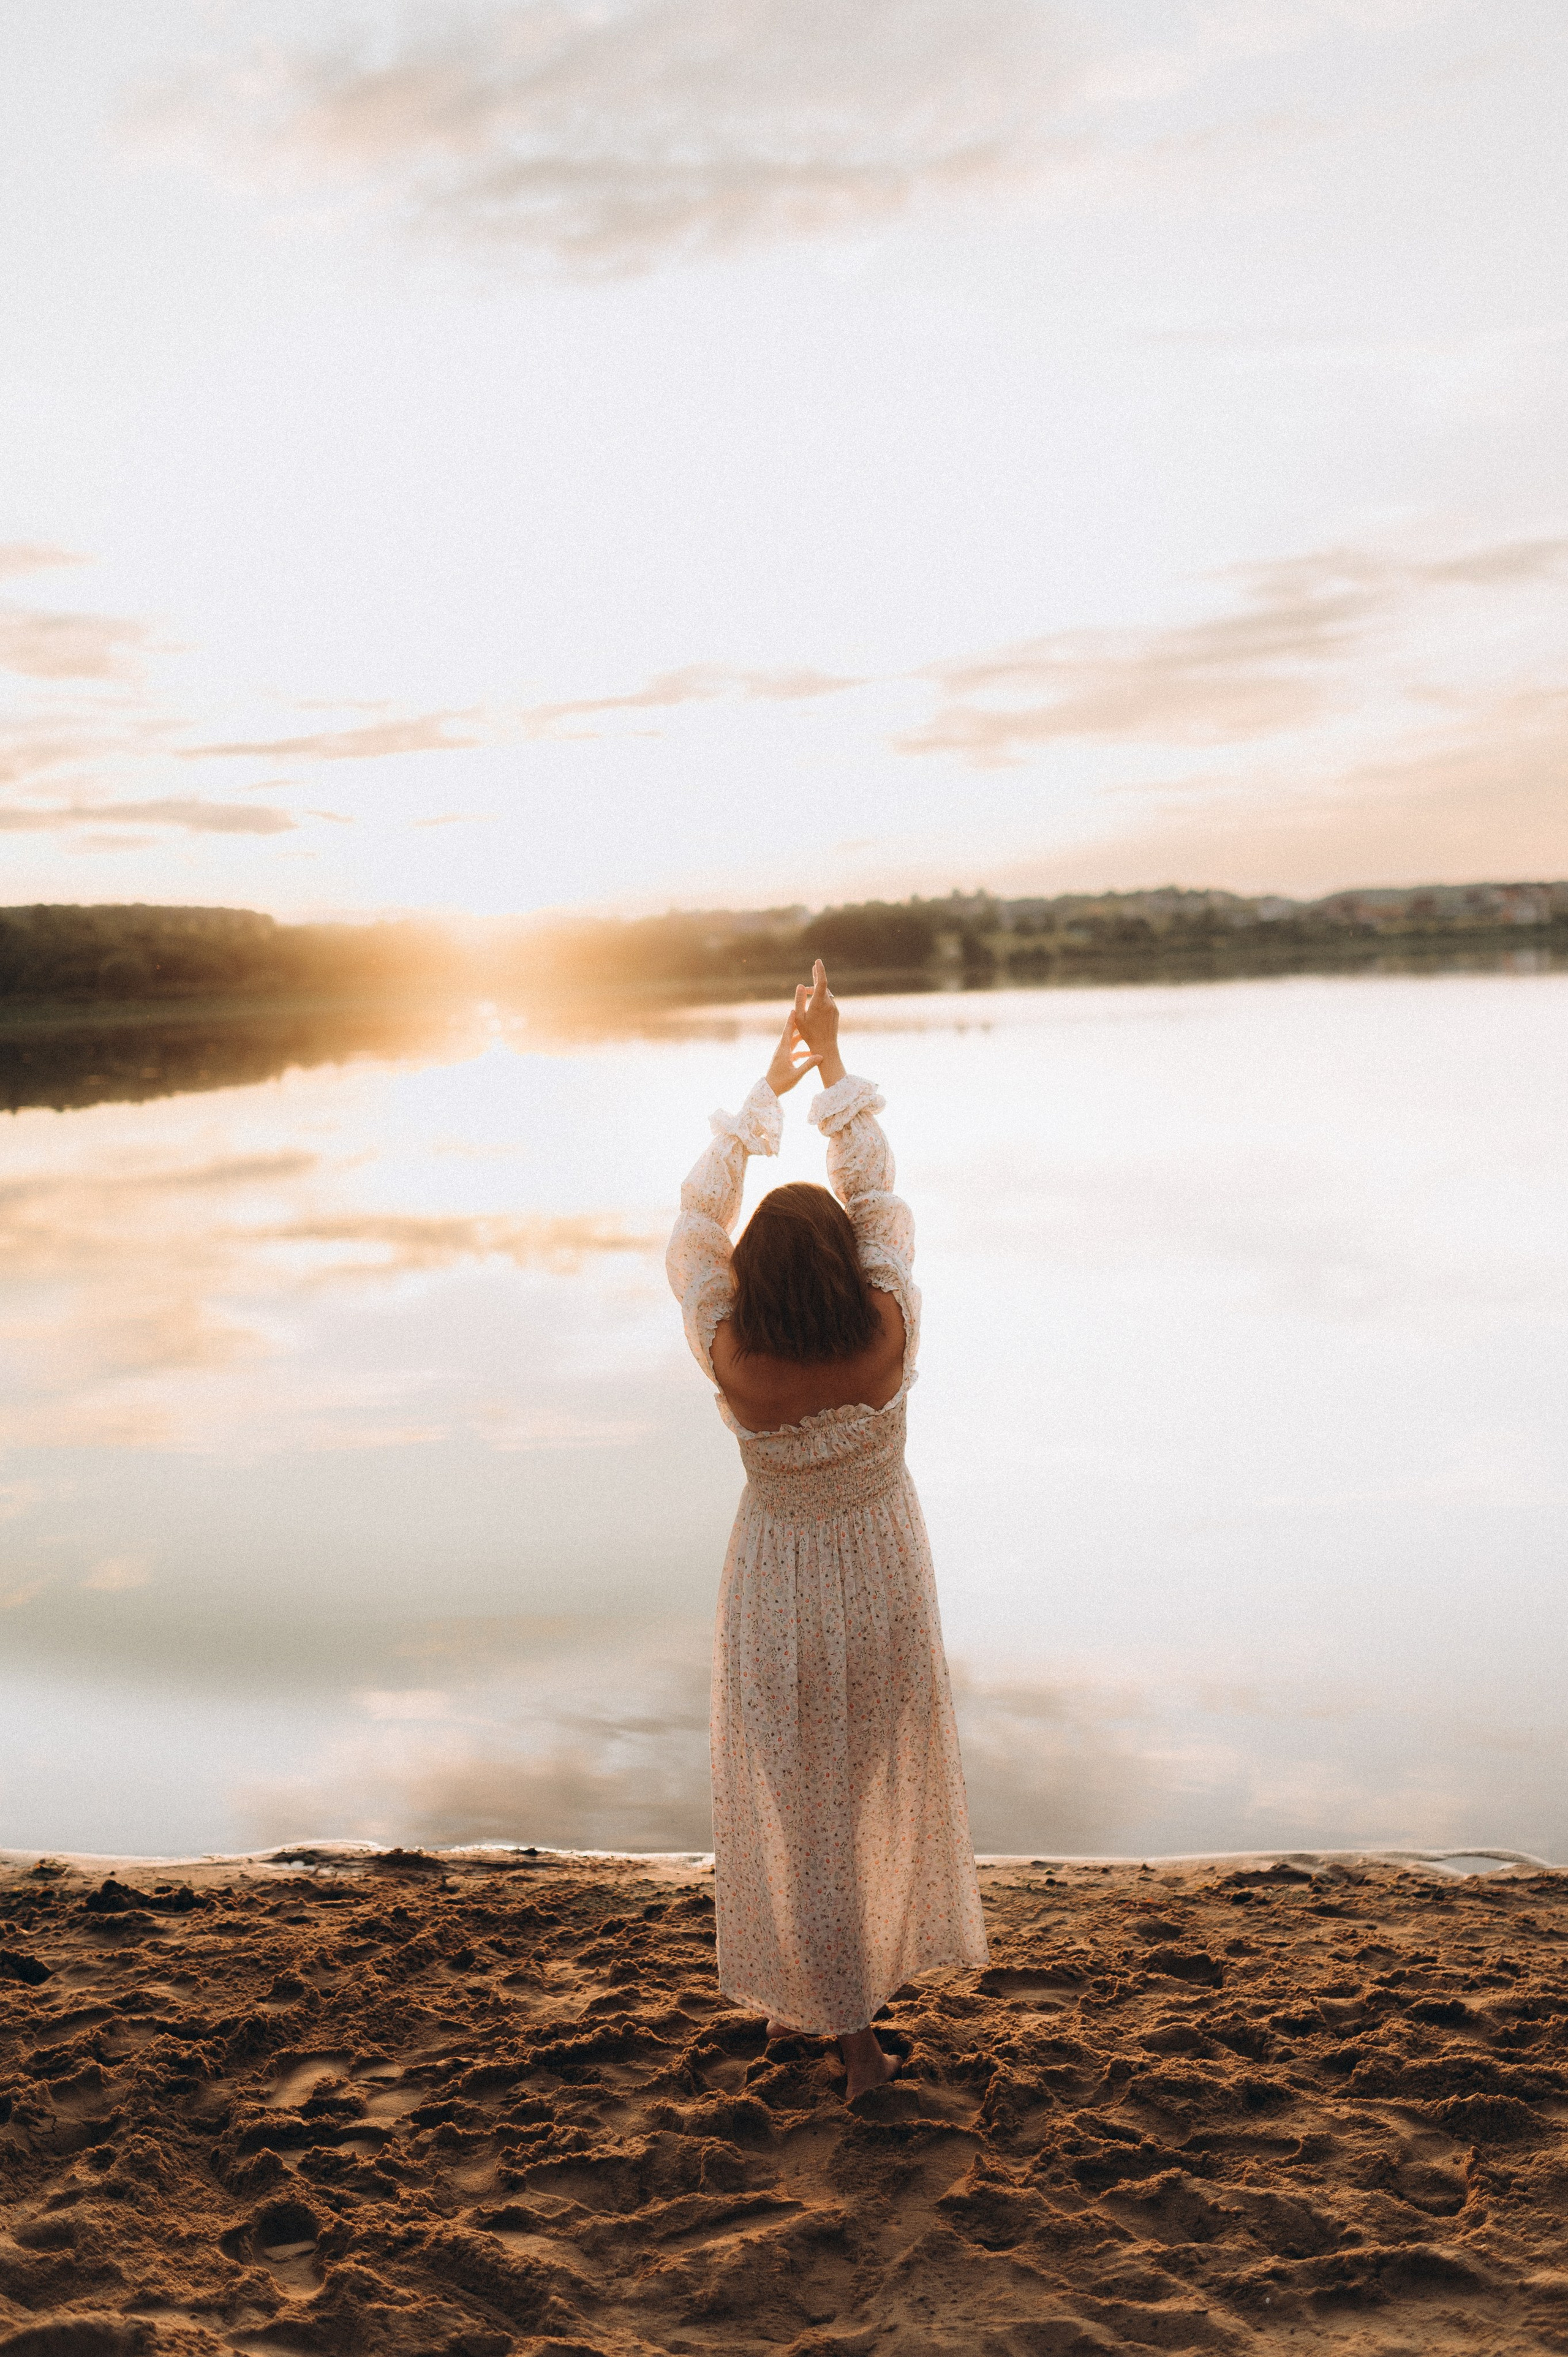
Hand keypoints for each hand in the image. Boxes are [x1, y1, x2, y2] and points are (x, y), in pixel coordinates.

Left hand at [764, 1005, 821, 1096]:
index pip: (787, 1032)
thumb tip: (820, 1056)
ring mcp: (782, 1055)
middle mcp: (782, 1050)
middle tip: (805, 1016)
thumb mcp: (797, 1075)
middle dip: (797, 1025)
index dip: (791, 1021)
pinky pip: (793, 1051)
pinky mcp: (784, 1060)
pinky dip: (801, 1050)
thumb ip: (808, 1065)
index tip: (794, 1010)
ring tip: (810, 1031)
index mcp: (783, 1051)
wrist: (770, 1090)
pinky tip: (810, 1053)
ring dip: (800, 1037)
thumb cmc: (781, 1083)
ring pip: (792, 1042)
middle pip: (790, 1034)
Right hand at [794, 960, 845, 1088]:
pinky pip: (827, 1001)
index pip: (821, 982)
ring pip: (825, 994)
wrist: (825, 1047)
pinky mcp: (835, 1012)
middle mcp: (829, 1004)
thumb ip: (799, 1000)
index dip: (819, 970)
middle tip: (814, 967)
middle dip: (817, 976)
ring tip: (806, 991)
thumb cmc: (809, 1034)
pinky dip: (820, 998)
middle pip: (823, 986)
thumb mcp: (799, 1017)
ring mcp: (833, 1008)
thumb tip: (800, 986)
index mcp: (819, 1003)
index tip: (817, 961)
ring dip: (816, 991)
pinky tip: (813, 1003)